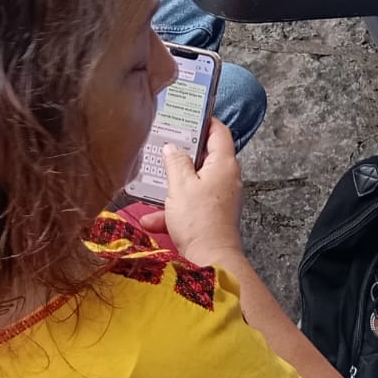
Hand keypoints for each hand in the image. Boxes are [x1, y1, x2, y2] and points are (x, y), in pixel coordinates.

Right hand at [141, 118, 244, 263]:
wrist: (210, 262)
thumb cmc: (198, 219)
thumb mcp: (180, 185)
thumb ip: (175, 162)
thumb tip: (173, 147)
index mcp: (223, 164)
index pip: (219, 132)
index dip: (204, 121)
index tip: (186, 116)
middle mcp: (226, 178)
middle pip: (205, 157)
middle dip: (182, 154)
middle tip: (164, 144)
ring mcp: (220, 198)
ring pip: (194, 183)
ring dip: (173, 186)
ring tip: (153, 183)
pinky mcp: (212, 216)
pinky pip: (192, 205)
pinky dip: (173, 210)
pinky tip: (150, 220)